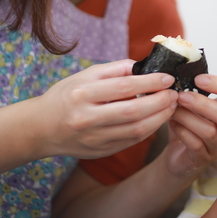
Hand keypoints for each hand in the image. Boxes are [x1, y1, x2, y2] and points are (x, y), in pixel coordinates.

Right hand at [36, 59, 178, 158]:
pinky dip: (149, 129)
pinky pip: (131, 141)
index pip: (124, 87)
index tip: (167, 78)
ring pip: (136, 130)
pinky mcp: (100, 152)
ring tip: (171, 106)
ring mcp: (94, 138)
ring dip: (160, 118)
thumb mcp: (84, 75)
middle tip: (174, 93)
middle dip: (160, 102)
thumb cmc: (65, 96)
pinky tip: (157, 119)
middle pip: (133, 111)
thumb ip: (115, 69)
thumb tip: (144, 66)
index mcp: (82, 94)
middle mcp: (87, 118)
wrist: (41, 128)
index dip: (150, 82)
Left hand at [163, 75, 216, 177]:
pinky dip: (182, 132)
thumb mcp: (192, 105)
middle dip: (203, 103)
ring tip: (172, 109)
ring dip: (187, 117)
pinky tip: (172, 124)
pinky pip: (196, 145)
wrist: (179, 154)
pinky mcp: (204, 158)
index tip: (198, 79)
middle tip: (182, 96)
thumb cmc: (188, 124)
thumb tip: (177, 73)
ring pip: (209, 131)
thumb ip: (190, 90)